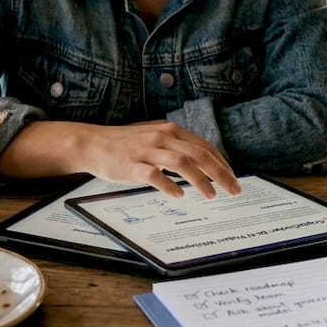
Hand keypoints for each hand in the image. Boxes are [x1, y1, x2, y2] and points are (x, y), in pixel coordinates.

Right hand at [75, 121, 241, 199]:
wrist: (93, 143)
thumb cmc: (125, 144)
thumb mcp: (154, 138)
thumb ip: (175, 146)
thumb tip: (202, 162)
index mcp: (170, 130)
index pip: (204, 146)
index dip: (221, 163)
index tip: (232, 178)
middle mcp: (161, 137)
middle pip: (199, 154)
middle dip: (220, 173)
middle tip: (233, 190)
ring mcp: (146, 150)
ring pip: (181, 162)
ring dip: (200, 180)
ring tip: (211, 195)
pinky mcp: (131, 165)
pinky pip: (154, 175)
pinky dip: (169, 186)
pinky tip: (179, 196)